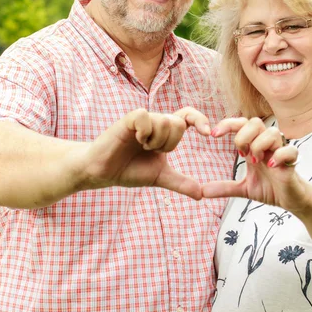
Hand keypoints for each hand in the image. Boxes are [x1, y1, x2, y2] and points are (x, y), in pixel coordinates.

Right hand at [80, 107, 209, 199]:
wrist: (103, 172)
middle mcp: (156, 121)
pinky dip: (143, 133)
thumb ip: (181, 183)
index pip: (188, 116)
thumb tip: (201, 195)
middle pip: (177, 123)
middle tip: (152, 151)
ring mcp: (143, 119)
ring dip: (155, 141)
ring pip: (164, 121)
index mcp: (165, 132)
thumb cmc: (129, 170)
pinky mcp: (129, 118)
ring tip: (140, 146)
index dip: (200, 120)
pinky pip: (146, 117)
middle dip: (168, 143)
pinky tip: (134, 139)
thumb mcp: (160, 177)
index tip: (208, 134)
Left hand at [202, 117, 304, 211]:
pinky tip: (270, 166)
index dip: (227, 125)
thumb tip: (202, 191)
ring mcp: (280, 152)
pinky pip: (289, 150)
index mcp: (254, 146)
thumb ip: (225, 187)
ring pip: (271, 132)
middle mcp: (267, 145)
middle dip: (243, 135)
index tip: (213, 135)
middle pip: (255, 122)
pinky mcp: (292, 163)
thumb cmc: (271, 188)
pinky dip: (279, 156)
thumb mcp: (244, 188)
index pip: (241, 124)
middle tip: (241, 153)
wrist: (292, 200)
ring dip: (259, 145)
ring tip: (254, 161)